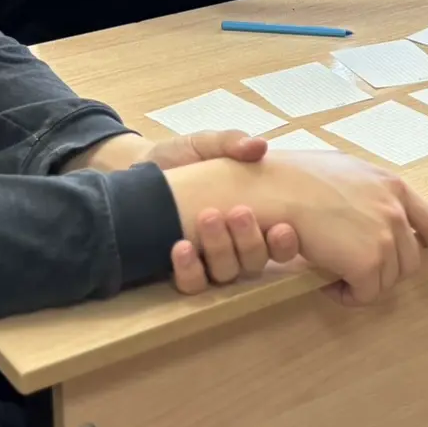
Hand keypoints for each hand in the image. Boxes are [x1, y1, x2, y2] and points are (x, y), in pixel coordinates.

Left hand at [68, 130, 299, 292]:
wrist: (142, 168)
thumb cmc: (184, 157)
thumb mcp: (206, 144)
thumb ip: (231, 142)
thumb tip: (259, 145)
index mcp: (254, 220)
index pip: (281, 245)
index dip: (285, 244)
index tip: (282, 227)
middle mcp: (237, 247)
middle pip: (255, 261)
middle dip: (250, 240)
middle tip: (238, 212)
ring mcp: (210, 261)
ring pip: (227, 273)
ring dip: (220, 248)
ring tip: (206, 217)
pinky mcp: (182, 270)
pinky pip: (193, 284)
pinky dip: (190, 270)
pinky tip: (181, 247)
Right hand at [165, 152, 427, 305]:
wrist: (273, 190)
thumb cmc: (292, 179)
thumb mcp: (342, 173)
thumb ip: (366, 192)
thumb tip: (371, 213)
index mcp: (391, 186)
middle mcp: (395, 210)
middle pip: (407, 261)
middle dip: (384, 273)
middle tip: (350, 273)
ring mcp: (385, 236)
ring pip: (386, 281)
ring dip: (361, 284)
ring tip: (332, 274)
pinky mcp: (369, 261)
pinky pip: (366, 294)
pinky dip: (347, 296)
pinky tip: (326, 284)